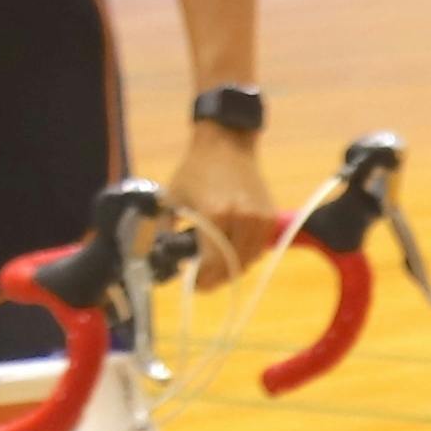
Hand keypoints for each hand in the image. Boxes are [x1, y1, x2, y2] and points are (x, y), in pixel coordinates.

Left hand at [168, 118, 279, 289]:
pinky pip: (260, 247)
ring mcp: (260, 218)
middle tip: (203, 282)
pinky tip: (233, 253)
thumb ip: (165, 231)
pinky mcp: (269, 216)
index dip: (201, 279)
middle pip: (232, 266)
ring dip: (233, 269)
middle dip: (216, 278)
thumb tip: (161, 257)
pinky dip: (247, 256)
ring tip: (217, 269)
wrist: (226, 146)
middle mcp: (242, 219)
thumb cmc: (195, 171)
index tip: (192, 284)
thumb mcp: (171, 199)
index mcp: (216, 215)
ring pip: (249, 260)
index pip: (212, 263)